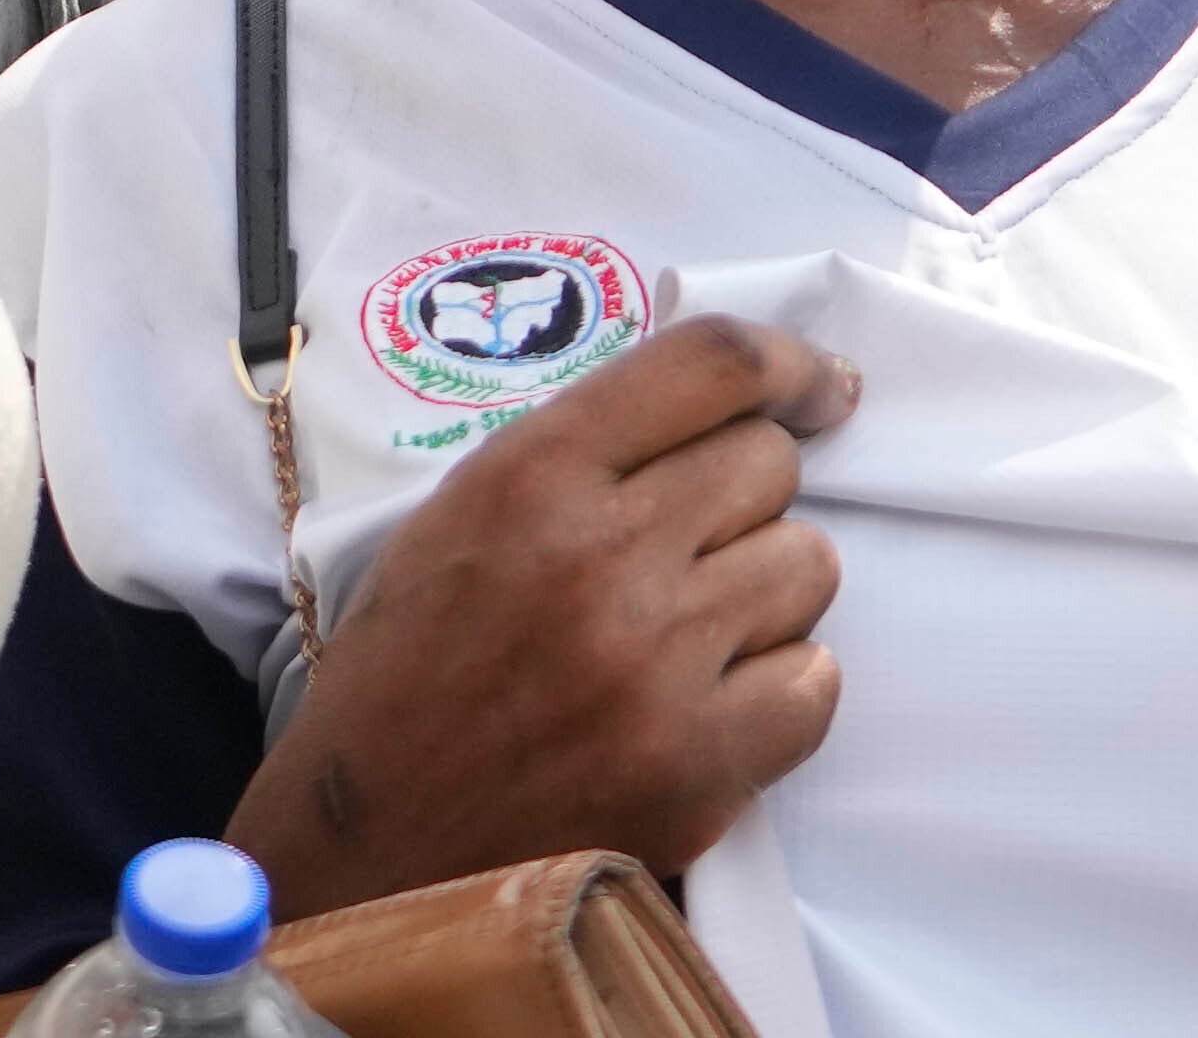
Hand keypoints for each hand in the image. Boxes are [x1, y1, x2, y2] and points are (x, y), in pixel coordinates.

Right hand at [238, 307, 852, 901]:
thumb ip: (587, 450)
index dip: (788, 363)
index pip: (711, 364)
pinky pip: (816, 682)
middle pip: (769, 465)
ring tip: (689, 632)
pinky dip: (780, 690)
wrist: (377, 834)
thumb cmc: (416, 667)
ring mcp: (655, 664)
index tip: (820, 389)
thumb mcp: (465, 511)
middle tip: (687, 548)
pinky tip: (712, 702)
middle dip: (744, 499)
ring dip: (765, 592)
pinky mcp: (695, 765)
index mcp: (532, 473)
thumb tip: (734, 406)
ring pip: (807, 566)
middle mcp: (600, 553)